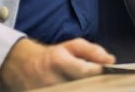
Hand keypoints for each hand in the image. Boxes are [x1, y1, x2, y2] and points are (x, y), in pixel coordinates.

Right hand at [0, 38, 114, 89]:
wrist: (23, 66)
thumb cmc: (53, 56)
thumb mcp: (72, 46)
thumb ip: (93, 51)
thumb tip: (111, 60)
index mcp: (57, 61)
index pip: (85, 71)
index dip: (97, 72)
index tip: (101, 70)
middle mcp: (49, 79)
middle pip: (81, 88)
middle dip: (92, 86)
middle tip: (96, 83)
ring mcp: (44, 91)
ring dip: (83, 89)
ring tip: (86, 86)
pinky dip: (76, 90)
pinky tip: (78, 88)